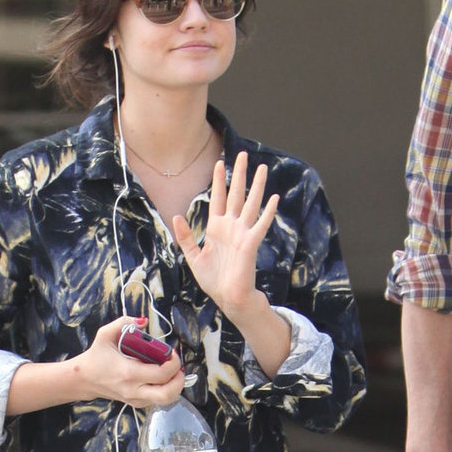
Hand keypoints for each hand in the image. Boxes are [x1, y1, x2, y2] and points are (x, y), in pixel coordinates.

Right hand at [72, 318, 184, 407]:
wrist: (85, 379)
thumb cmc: (96, 357)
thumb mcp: (106, 335)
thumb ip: (124, 323)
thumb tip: (144, 321)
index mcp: (129, 373)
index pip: (162, 374)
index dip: (173, 363)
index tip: (171, 352)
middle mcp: (134, 390)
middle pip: (168, 393)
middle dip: (179, 379)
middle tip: (177, 367)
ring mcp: (136, 399)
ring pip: (166, 400)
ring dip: (175, 386)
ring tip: (172, 373)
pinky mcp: (136, 403)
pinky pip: (158, 401)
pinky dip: (166, 390)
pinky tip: (162, 379)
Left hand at [172, 151, 279, 322]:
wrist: (227, 297)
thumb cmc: (213, 280)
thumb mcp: (193, 257)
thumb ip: (185, 237)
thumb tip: (176, 216)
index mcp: (216, 228)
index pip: (218, 198)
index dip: (218, 180)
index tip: (219, 163)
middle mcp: (231, 226)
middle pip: (236, 194)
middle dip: (239, 174)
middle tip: (243, 154)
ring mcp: (242, 233)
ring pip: (250, 204)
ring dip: (257, 186)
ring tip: (262, 168)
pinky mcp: (251, 244)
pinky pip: (260, 225)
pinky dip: (267, 212)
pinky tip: (274, 198)